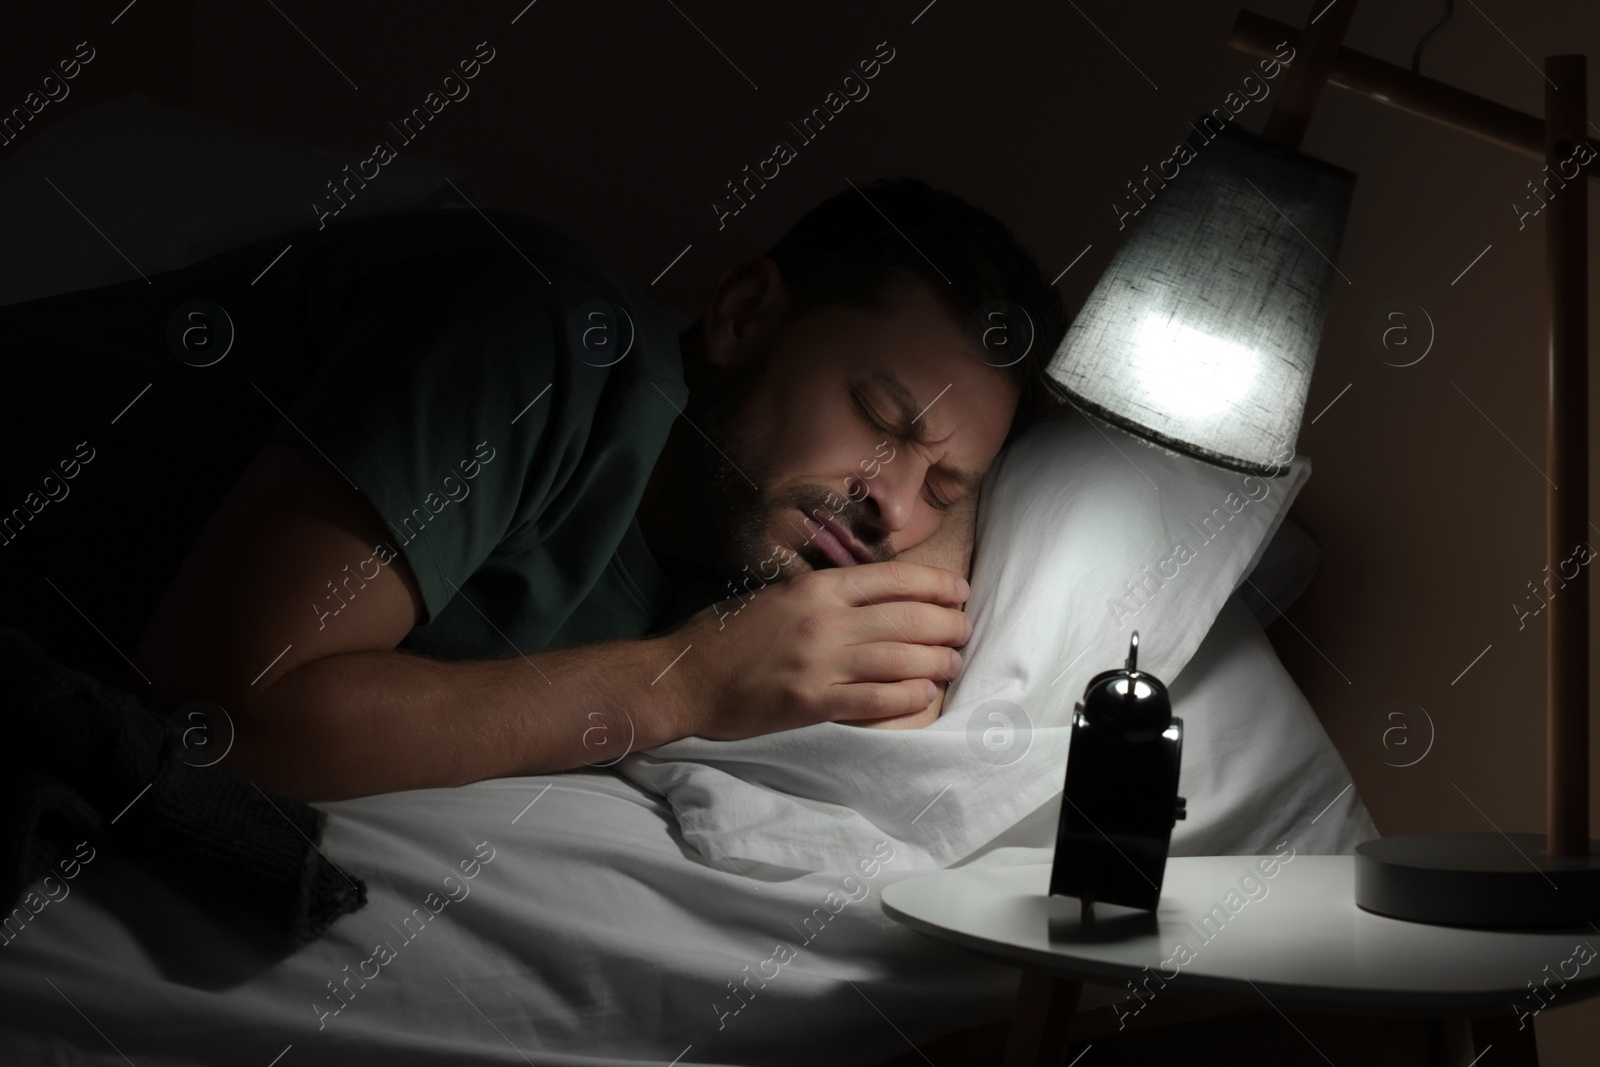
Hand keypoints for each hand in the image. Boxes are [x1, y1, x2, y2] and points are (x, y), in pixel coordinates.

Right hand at [658, 560, 972, 740]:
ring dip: (936, 662)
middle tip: (964, 631)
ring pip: (899, 660)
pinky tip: (925, 695)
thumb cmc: (729, 634)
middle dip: (946, 624)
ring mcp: (820, 664)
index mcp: (816, 588)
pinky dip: (907, 698)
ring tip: (953, 663)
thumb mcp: (779, 595)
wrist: (685, 677)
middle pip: (907, 619)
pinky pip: (875, 701)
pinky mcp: (812, 704)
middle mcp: (824, 621)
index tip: (959, 591)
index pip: (893, 578)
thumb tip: (880, 600)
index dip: (935, 584)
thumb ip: (826, 595)